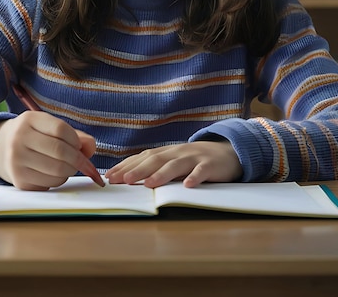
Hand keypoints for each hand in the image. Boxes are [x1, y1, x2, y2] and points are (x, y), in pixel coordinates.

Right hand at [0, 112, 96, 189]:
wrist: (0, 148)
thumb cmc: (34, 136)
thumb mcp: (49, 127)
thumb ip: (74, 135)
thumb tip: (90, 148)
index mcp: (29, 120)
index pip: (61, 129)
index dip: (76, 140)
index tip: (81, 147)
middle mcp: (19, 139)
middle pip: (60, 152)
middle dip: (78, 159)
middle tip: (82, 161)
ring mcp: (17, 161)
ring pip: (57, 171)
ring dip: (70, 171)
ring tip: (67, 166)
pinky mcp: (19, 180)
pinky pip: (50, 184)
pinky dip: (59, 180)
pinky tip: (55, 174)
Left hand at [105, 141, 241, 187]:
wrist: (227, 152)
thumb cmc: (194, 160)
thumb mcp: (174, 161)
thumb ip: (156, 166)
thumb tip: (127, 177)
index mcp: (166, 153)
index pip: (143, 158)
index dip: (126, 166)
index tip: (110, 176)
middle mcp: (177, 153)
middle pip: (155, 160)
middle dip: (137, 170)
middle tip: (122, 180)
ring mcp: (194, 158)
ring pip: (176, 165)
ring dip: (161, 174)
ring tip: (148, 183)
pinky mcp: (210, 166)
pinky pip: (202, 171)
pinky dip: (195, 177)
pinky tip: (188, 186)